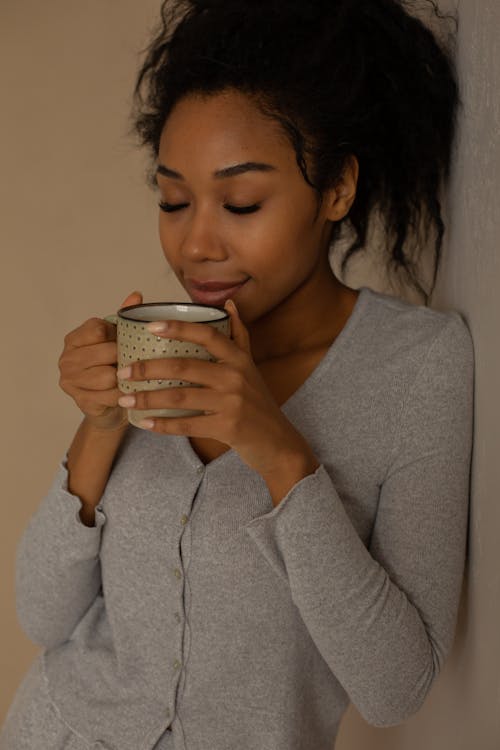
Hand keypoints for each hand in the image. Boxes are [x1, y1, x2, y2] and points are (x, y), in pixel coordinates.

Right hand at [58, 291, 142, 430]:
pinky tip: (128, 393)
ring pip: (108, 376)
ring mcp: (70, 381)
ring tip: (131, 378)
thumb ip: (124, 319)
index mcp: (75, 338)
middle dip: (124, 358)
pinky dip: (123, 395)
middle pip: (106, 352)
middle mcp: (67, 358)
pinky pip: (110, 396)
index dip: (118, 336)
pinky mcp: (80, 401)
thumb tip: (136, 295)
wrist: (109, 406)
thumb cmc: (113, 368)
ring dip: (125, 378)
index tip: (125, 342)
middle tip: (134, 363)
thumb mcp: (117, 341)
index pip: (99, 329)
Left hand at [117, 299, 317, 477]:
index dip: (178, 328)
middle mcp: (236, 377)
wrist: (278, 443)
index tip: (150, 327)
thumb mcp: (251, 367)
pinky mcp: (227, 428)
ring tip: (125, 398)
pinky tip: (144, 423)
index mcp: (238, 358)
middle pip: (183, 367)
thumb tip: (229, 304)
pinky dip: (162, 425)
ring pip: (180, 397)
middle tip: (123, 371)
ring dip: (148, 398)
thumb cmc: (258, 403)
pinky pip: (187, 424)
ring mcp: (232, 403)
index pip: (206, 335)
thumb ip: (239, 335)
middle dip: (148, 368)